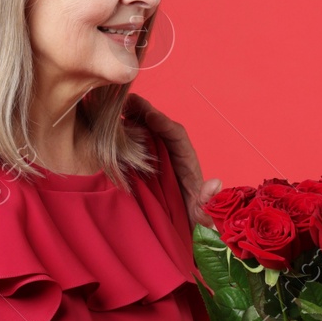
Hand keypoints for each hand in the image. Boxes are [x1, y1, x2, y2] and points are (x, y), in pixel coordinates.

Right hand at [125, 93, 219, 225]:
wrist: (179, 219)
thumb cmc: (190, 214)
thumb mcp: (200, 212)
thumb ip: (207, 201)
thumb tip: (214, 184)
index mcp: (186, 159)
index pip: (177, 135)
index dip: (165, 124)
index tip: (152, 117)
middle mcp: (171, 151)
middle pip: (157, 125)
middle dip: (144, 111)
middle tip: (127, 101)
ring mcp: (156, 152)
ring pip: (143, 128)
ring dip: (131, 115)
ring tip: (114, 106)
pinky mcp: (143, 157)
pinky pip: (133, 138)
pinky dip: (122, 128)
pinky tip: (107, 123)